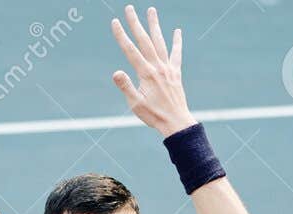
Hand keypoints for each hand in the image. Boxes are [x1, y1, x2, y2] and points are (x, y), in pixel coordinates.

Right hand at [111, 5, 193, 136]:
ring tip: (151, 10)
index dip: (121, 35)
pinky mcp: (175, 73)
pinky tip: (177, 31)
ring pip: (160, 42)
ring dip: (154, 25)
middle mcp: (157, 67)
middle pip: (144, 40)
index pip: (130, 50)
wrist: (176, 123)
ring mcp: (167, 68)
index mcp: (146, 74)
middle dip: (135, 23)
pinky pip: (176, 54)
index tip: (114, 22)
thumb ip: (126, 87)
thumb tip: (116, 72)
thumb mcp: (136, 104)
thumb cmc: (154, 116)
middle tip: (129, 8)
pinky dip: (177, 42)